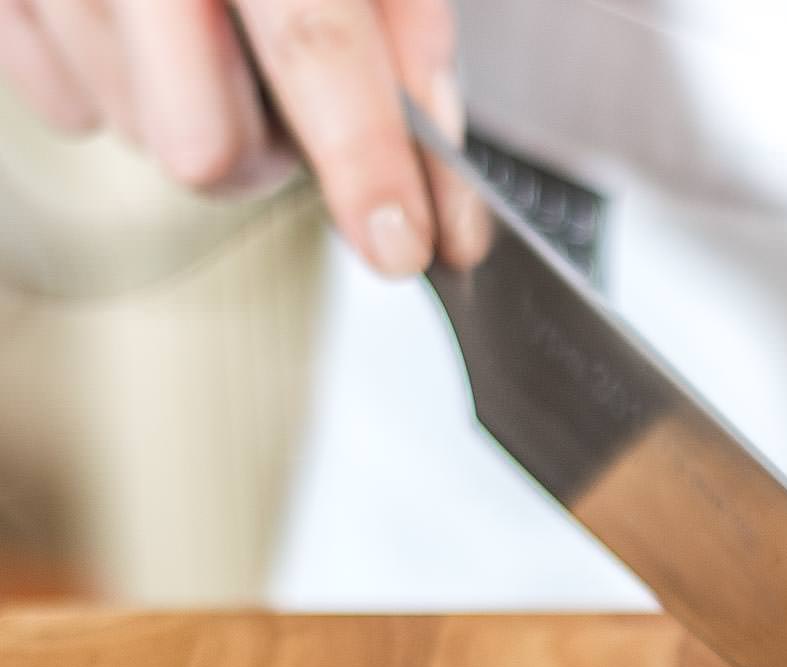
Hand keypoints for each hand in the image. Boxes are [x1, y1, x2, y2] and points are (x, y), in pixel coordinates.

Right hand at [0, 0, 483, 273]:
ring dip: (197, 112)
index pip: (312, 44)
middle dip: (267, 157)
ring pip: (135, 133)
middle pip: (200, 140)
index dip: (366, 160)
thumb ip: (407, 24)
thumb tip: (439, 163)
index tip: (402, 242)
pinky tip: (144, 28)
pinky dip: (122, 86)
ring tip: (210, 34)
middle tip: (290, 104)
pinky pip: (66, 104)